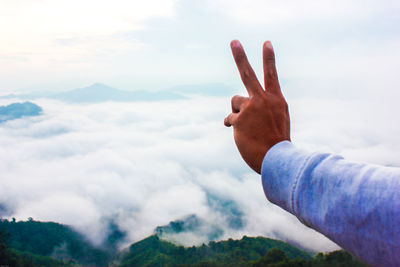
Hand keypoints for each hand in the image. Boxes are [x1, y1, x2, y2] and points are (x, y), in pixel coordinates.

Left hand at [224, 40, 289, 173]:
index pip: (272, 75)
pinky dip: (233, 126)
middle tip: (234, 42)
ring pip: (235, 102)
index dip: (269, 58)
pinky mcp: (238, 119)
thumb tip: (240, 105)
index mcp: (276, 100)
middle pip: (248, 74)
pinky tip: (242, 135)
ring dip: (237, 112)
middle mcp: (263, 100)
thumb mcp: (278, 120)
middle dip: (240, 56)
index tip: (266, 42)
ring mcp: (250, 108)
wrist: (278, 159)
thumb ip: (264, 108)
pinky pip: (230, 119)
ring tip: (248, 127)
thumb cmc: (278, 142)